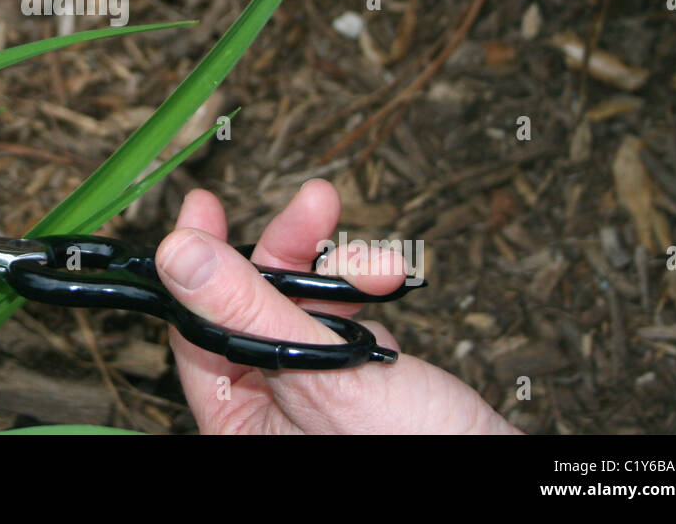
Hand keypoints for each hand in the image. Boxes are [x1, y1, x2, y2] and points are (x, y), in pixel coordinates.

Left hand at [155, 181, 520, 433]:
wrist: (500, 473)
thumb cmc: (410, 451)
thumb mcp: (314, 372)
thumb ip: (246, 309)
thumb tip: (175, 252)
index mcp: (235, 417)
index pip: (195, 324)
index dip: (198, 261)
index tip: (204, 203)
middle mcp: (266, 401)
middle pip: (251, 301)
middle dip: (290, 249)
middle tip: (316, 201)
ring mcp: (311, 385)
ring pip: (300, 300)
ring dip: (340, 267)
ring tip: (382, 263)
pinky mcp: (354, 371)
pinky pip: (343, 312)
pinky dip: (367, 287)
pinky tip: (392, 278)